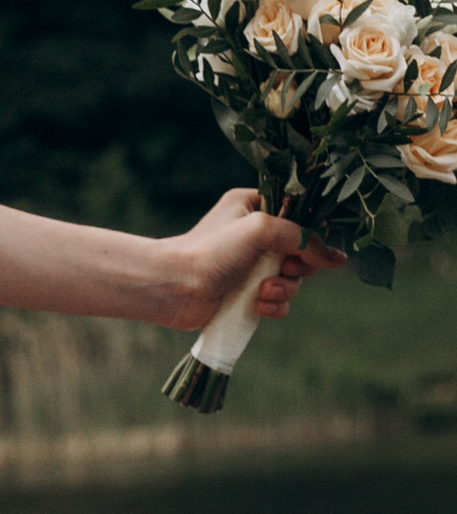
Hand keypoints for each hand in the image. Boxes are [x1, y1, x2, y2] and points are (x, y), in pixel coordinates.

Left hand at [167, 186, 344, 331]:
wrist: (175, 287)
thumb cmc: (211, 250)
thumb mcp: (260, 229)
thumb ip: (302, 238)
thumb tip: (339, 258)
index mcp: (252, 206)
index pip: (297, 215)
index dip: (309, 235)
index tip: (308, 248)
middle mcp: (252, 234)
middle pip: (301, 251)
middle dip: (298, 266)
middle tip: (283, 269)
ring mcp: (250, 265)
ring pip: (292, 279)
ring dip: (284, 288)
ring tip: (263, 291)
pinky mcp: (247, 294)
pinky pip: (279, 301)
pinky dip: (274, 305)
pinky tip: (258, 306)